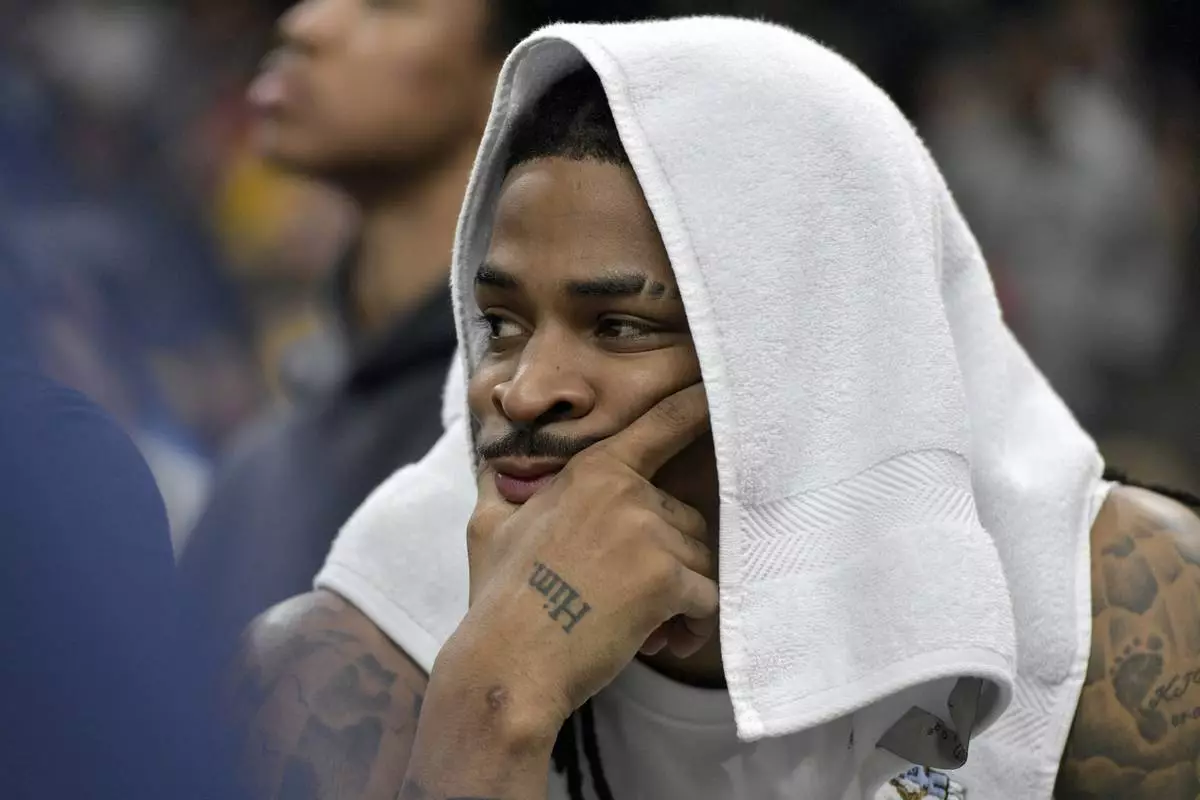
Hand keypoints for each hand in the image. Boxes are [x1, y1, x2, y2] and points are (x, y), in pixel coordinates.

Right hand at [447, 383, 717, 731]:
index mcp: (590, 471)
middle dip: (666, 563)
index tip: (720, 388)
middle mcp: (625, 492)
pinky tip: (659, 641)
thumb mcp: (489, 526)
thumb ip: (505, 488)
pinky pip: (706, 599)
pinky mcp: (665, 578)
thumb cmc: (498, 599)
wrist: (506, 663)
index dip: (695, 405)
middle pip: (684, 520)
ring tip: (640, 627)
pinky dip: (691, 626)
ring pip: (698, 561)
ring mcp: (647, 532)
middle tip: (628, 602)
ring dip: (679, 599)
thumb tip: (493, 465)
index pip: (660, 426)